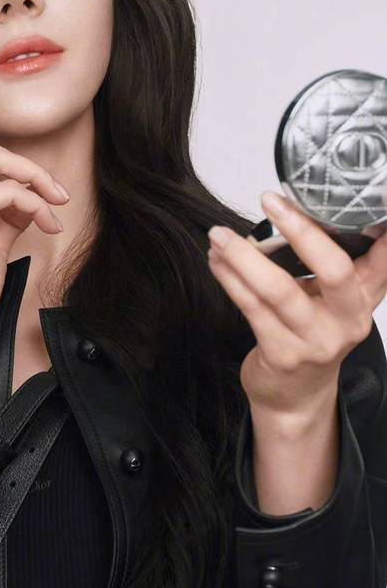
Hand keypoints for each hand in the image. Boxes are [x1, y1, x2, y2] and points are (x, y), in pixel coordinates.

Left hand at [206, 191, 386, 415]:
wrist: (296, 395)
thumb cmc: (314, 335)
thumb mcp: (340, 300)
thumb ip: (345, 261)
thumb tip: (324, 208)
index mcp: (365, 299)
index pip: (384, 260)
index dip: (384, 234)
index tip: (376, 192)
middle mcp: (348, 320)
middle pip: (333, 269)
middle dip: (301, 231)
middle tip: (271, 201)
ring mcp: (315, 340)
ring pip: (278, 290)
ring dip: (244, 256)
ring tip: (220, 234)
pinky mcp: (282, 354)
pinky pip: (251, 308)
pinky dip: (230, 278)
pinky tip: (217, 260)